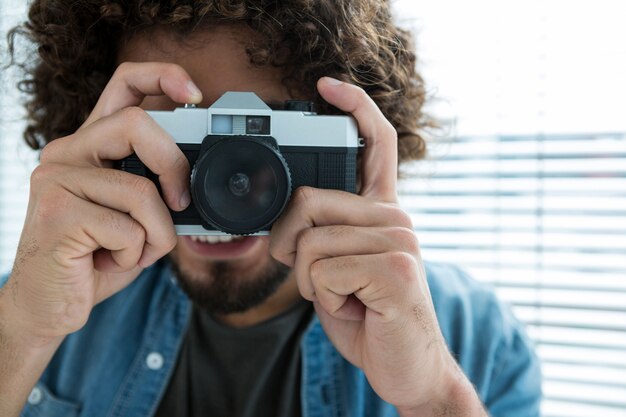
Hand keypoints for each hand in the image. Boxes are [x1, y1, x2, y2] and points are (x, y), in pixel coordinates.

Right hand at [0, 62, 200, 346]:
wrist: (49, 305)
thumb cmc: (97, 257)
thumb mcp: (134, 215)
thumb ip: (156, 186)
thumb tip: (199, 175)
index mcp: (91, 146)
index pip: (124, 85)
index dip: (163, 76)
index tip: (194, 93)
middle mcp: (67, 152)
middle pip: (138, 124)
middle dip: (175, 167)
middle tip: (181, 203)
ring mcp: (56, 180)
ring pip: (142, 191)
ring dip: (156, 234)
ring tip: (133, 251)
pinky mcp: (56, 212)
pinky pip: (130, 229)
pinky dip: (137, 255)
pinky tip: (109, 262)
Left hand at [270, 77, 484, 413]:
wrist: (406, 368)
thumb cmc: (368, 315)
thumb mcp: (338, 269)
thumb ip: (322, 233)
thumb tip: (285, 216)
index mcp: (383, 211)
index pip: (375, 145)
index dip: (354, 108)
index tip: (328, 86)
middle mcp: (397, 216)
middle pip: (309, 200)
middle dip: (290, 246)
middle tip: (315, 279)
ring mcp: (399, 239)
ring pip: (310, 242)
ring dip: (311, 284)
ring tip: (345, 299)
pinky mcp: (394, 268)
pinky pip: (322, 271)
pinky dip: (324, 300)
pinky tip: (355, 310)